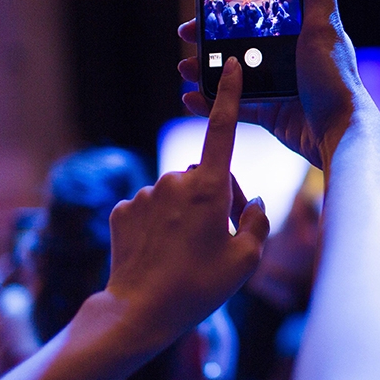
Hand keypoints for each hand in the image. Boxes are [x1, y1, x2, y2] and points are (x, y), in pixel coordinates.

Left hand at [105, 57, 269, 351]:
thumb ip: (257, 221)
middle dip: (214, 197)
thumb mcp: (246, 260)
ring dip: (185, 214)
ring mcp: (144, 194)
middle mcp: (173, 181)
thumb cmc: (198, 288)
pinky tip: (159, 254)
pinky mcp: (122, 210)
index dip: (229, 95)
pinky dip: (158, 225)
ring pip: (176, 194)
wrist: (137, 313)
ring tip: (186, 255)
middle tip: (218, 240)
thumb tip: (251, 202)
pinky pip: (150, 209)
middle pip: (205, 175)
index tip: (230, 66)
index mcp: (208, 187)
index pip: (222, 129)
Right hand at [179, 0, 373, 168]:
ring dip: (204, 69)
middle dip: (208, 38)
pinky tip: (190, 99)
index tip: (205, 0)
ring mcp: (278, 86)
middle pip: (240, 41)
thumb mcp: (324, 27)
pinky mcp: (271, 113)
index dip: (231, 5)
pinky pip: (235, 106)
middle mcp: (288, 57)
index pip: (260, 11)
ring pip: (232, 74)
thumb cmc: (335, 78)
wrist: (338, 132)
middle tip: (185, 33)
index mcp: (300, 33)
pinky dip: (211, 102)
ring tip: (184, 67)